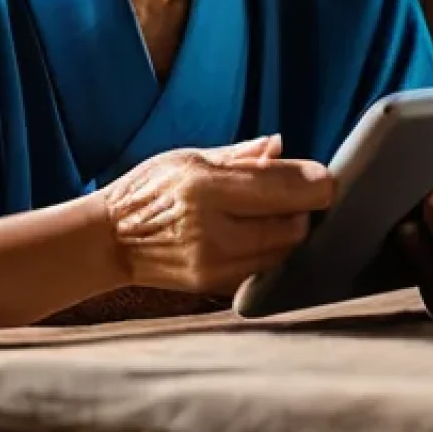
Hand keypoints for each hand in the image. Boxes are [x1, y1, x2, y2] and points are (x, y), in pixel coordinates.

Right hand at [100, 135, 332, 295]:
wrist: (109, 241)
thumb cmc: (147, 191)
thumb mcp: (187, 158)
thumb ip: (239, 156)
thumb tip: (280, 145)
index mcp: (204, 187)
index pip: (284, 187)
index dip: (315, 180)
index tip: (323, 175)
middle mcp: (212, 229)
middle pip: (295, 224)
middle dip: (304, 206)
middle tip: (296, 191)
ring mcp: (216, 263)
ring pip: (287, 250)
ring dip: (292, 230)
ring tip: (275, 212)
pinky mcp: (218, 286)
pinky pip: (268, 268)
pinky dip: (274, 251)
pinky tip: (259, 235)